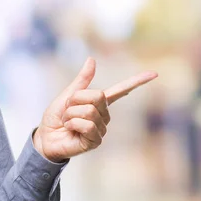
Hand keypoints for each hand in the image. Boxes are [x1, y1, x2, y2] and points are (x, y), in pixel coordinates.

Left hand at [33, 58, 157, 162]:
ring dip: (71, 114)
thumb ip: (81, 80)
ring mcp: (101, 129)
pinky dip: (73, 124)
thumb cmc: (56, 117)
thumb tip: (92, 59)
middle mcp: (104, 115)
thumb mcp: (67, 95)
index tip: (154, 73)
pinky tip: (70, 130)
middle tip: (68, 110)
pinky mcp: (96, 141)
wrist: (45, 137)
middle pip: (97, 96)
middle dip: (75, 100)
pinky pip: (87, 124)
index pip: (121, 90)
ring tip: (68, 122)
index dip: (137, 81)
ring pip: (89, 111)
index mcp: (99, 102)